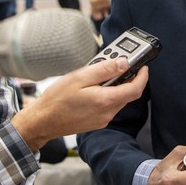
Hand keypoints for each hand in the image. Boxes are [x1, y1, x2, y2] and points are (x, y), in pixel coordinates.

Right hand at [12, 57, 146, 151]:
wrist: (42, 121)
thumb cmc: (56, 99)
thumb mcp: (80, 77)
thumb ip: (104, 69)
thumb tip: (124, 63)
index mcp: (105, 101)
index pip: (135, 89)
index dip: (143, 76)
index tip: (143, 65)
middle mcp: (107, 113)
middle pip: (128, 94)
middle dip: (127, 78)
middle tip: (118, 63)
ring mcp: (102, 119)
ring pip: (118, 99)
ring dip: (116, 86)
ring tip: (101, 73)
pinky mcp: (96, 122)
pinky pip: (108, 106)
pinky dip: (107, 94)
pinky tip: (94, 87)